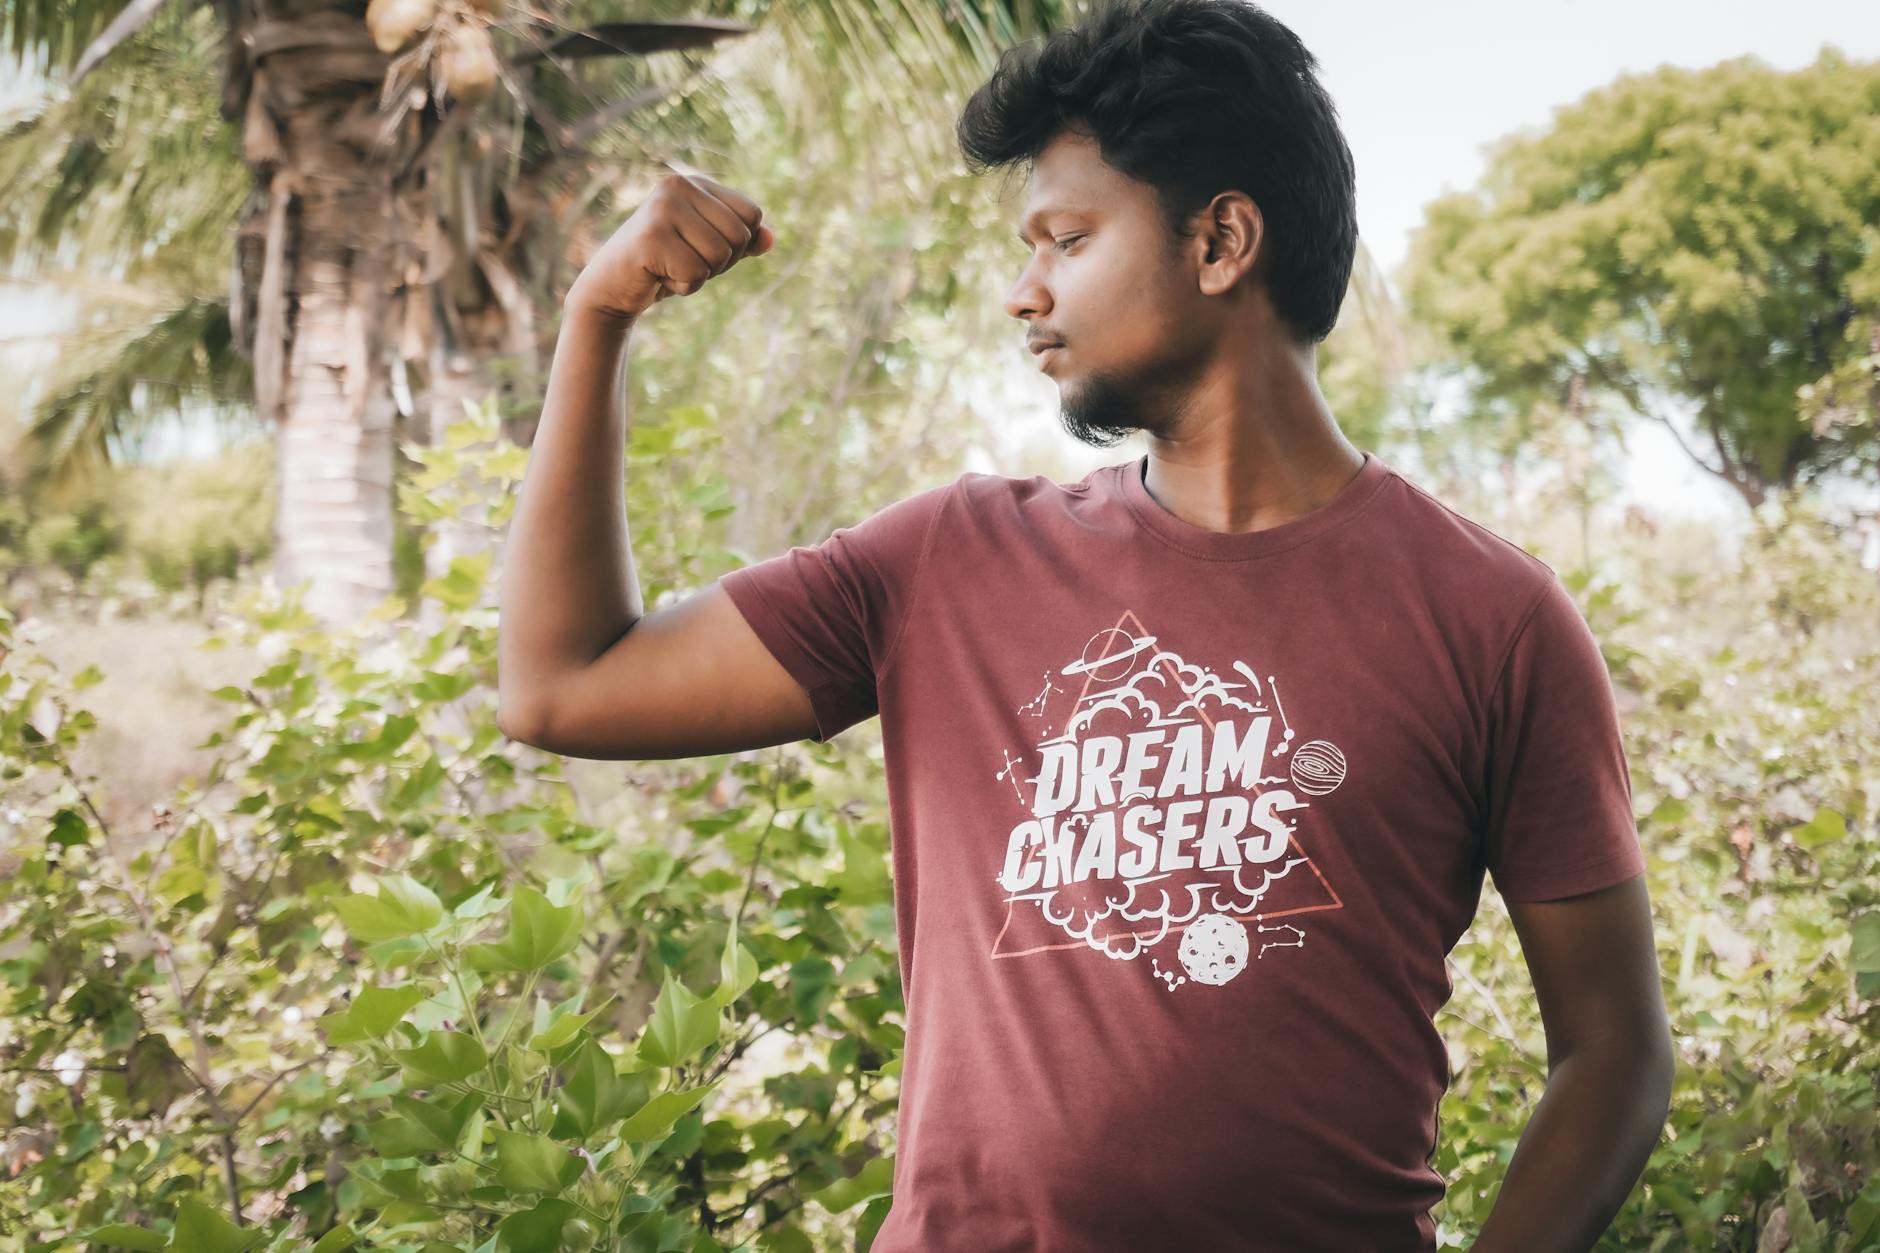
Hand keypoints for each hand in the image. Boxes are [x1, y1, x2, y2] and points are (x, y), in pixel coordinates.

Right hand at [567, 169, 775, 320]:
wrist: (612, 288)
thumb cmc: (664, 266)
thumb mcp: (709, 252)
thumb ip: (741, 243)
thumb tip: (771, 239)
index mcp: (694, 182)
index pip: (752, 214)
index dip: (737, 245)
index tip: (701, 248)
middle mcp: (678, 185)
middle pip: (739, 236)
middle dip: (720, 263)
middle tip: (683, 261)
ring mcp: (662, 208)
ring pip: (720, 256)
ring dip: (700, 276)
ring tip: (669, 267)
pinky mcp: (650, 237)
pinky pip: (696, 274)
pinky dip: (683, 287)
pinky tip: (658, 277)